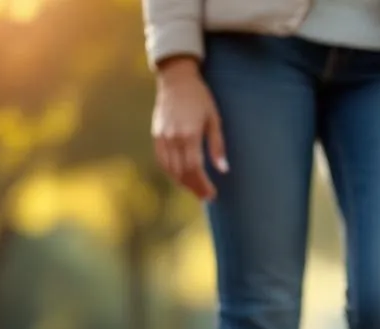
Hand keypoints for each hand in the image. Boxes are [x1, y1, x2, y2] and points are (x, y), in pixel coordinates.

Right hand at [152, 57, 227, 200]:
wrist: (176, 80)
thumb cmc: (200, 98)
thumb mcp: (214, 120)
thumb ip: (217, 145)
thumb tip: (223, 170)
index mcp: (189, 134)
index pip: (194, 168)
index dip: (203, 184)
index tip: (212, 194)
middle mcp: (172, 138)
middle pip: (181, 172)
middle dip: (194, 187)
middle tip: (206, 196)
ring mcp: (162, 137)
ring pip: (169, 168)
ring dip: (182, 182)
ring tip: (195, 190)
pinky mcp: (156, 135)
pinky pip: (161, 160)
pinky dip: (170, 172)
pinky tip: (181, 177)